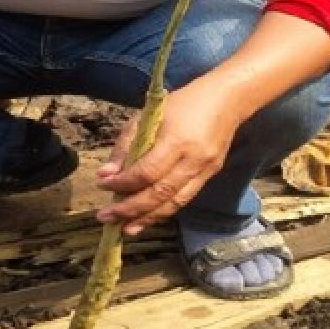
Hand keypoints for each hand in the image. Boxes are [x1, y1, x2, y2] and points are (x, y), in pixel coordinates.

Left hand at [94, 85, 242, 234]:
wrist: (226, 100)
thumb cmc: (182, 103)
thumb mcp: (148, 115)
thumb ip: (126, 145)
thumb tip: (105, 174)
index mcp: (176, 140)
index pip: (146, 172)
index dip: (123, 183)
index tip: (103, 187)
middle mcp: (192, 160)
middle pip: (159, 194)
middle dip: (131, 209)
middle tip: (106, 218)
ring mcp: (204, 170)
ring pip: (174, 203)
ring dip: (148, 218)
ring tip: (126, 229)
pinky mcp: (210, 176)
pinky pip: (184, 199)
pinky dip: (164, 210)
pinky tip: (148, 216)